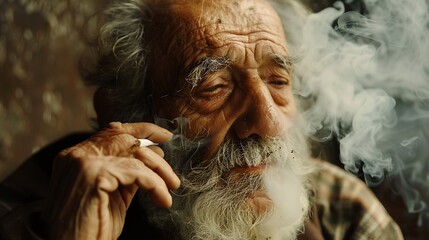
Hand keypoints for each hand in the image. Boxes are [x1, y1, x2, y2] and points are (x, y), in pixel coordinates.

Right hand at [41, 122, 179, 239]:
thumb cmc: (91, 227)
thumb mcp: (114, 193)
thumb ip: (127, 172)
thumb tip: (153, 154)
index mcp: (77, 156)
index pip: (112, 132)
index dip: (140, 130)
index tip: (163, 136)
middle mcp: (76, 155)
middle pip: (126, 139)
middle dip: (154, 151)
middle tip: (171, 167)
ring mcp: (83, 162)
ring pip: (135, 154)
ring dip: (160, 171)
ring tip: (171, 188)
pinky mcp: (94, 175)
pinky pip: (137, 172)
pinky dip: (155, 184)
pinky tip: (162, 198)